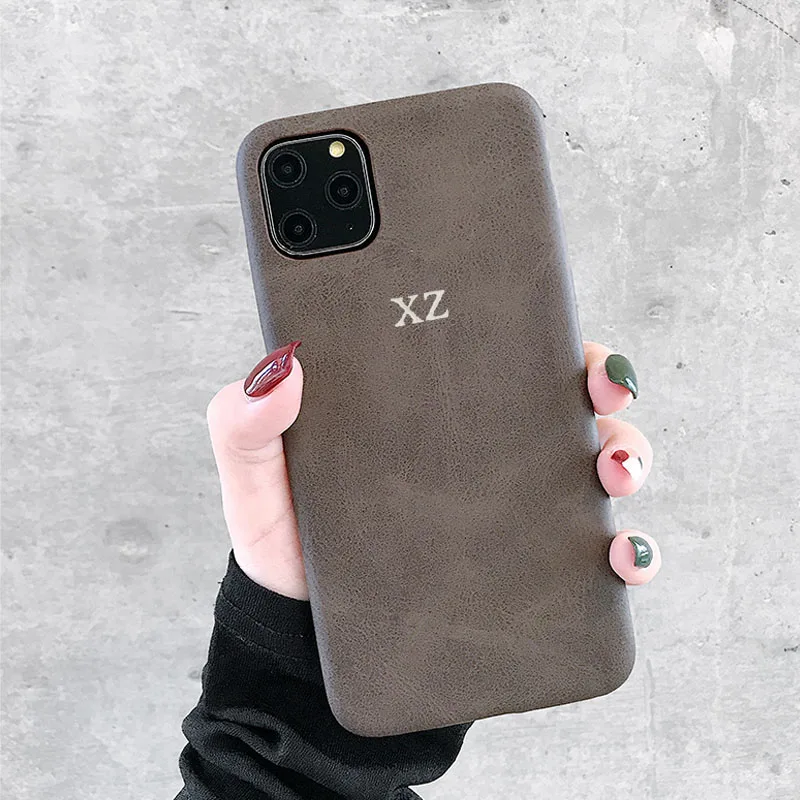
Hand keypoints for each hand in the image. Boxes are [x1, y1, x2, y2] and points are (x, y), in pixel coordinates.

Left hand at [205, 340, 660, 599]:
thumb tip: (280, 368)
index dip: (538, 329)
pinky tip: (621, 558)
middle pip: (561, 399)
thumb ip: (245, 424)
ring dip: (627, 455)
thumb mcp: (256, 477)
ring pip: (593, 467)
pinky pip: (591, 558)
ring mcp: (509, 510)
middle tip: (602, 386)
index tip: (562, 328)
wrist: (303, 635)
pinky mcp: (525, 576)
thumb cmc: (289, 542)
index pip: (493, 349)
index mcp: (426, 406)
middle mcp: (481, 449)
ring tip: (615, 471)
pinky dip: (624, 552)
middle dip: (601, 381)